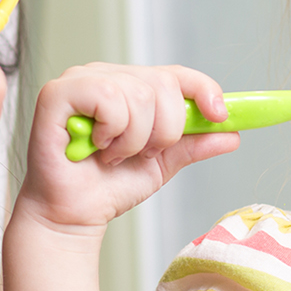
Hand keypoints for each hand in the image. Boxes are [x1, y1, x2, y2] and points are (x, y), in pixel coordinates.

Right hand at [16, 62, 237, 235]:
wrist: (74, 217)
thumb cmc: (108, 186)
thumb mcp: (162, 163)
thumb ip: (193, 143)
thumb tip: (232, 133)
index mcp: (128, 85)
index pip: (175, 73)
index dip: (203, 89)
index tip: (220, 115)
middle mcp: (104, 75)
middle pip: (162, 83)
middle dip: (164, 130)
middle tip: (142, 153)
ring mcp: (79, 80)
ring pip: (138, 94)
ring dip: (134, 139)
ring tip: (113, 155)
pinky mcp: (58, 93)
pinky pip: (108, 97)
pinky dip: (112, 131)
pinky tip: (96, 147)